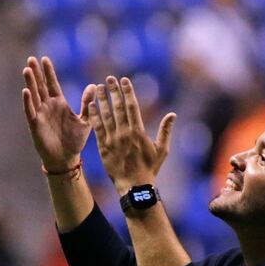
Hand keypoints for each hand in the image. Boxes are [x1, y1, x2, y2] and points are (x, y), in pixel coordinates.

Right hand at [21, 56, 94, 172]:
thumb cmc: (75, 141)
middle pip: (40, 86)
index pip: (52, 83)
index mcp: (59, 103)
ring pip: (34, 95)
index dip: (48, 72)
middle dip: (36, 73)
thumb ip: (87, 103)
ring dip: (30, 83)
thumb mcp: (85, 120)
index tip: (45, 59)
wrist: (66, 158)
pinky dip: (27, 101)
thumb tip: (94, 85)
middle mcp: (48, 106)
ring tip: (27, 69)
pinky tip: (26, 91)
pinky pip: (30, 111)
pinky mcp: (35, 125)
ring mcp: (40, 114)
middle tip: (31, 58)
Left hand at [89, 76, 175, 194]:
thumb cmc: (150, 169)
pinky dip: (94, 116)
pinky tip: (92, 105)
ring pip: (106, 116)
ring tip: (98, 87)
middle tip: (109, 78)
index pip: (132, 106)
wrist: (134, 187)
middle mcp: (124, 134)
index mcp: (138, 132)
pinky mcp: (103, 148)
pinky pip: (98, 129)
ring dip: (102, 100)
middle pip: (117, 108)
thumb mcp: (162, 150)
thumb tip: (172, 114)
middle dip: (113, 91)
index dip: (127, 91)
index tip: (124, 80)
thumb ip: (165, 131)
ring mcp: (112, 140)